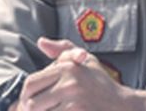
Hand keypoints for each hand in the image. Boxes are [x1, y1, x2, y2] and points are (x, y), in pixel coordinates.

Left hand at [14, 38, 145, 110]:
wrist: (121, 105)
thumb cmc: (100, 83)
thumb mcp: (85, 60)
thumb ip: (62, 50)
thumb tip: (41, 41)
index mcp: (68, 68)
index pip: (30, 83)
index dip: (24, 94)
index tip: (28, 100)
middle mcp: (70, 83)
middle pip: (30, 102)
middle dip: (28, 109)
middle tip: (36, 109)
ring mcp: (74, 102)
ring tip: (49, 109)